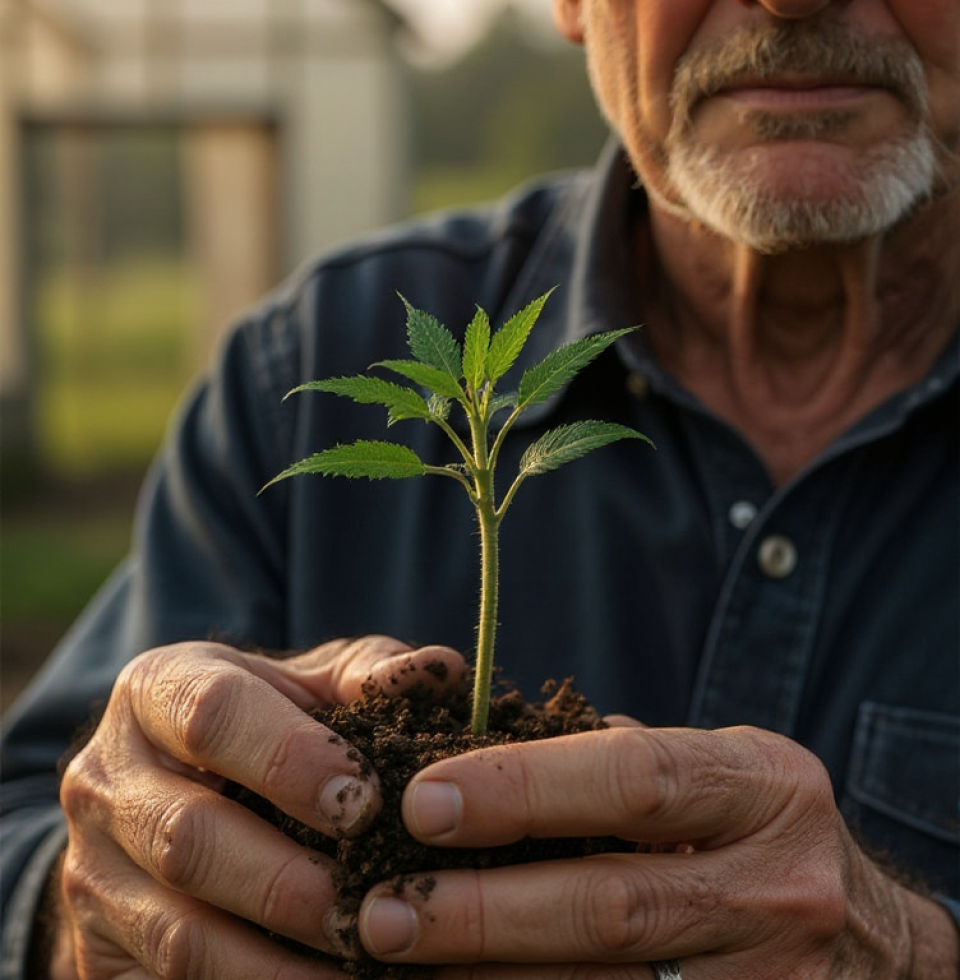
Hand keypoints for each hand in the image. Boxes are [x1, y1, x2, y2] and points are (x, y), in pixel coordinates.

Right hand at [53, 635, 463, 979]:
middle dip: (292, 881)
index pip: (213, 716)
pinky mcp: (99, 945)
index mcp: (159, 689)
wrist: (180, 783)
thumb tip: (443, 671)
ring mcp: (93, 869)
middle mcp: (109, 777)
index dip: (291, 760)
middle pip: (190, 838)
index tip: (367, 803)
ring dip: (279, 967)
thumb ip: (370, 675)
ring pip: (180, 933)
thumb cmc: (269, 720)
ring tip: (367, 969)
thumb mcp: (312, 683)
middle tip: (380, 905)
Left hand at [357, 725, 958, 978]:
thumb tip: (484, 755)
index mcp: (763, 788)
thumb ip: (620, 764)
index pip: (633, 781)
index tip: (424, 800)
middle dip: (484, 912)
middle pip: (612, 905)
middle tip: (381, 908)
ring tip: (397, 961)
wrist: (873, 942)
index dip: (522, 789)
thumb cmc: (759, 832)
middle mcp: (779, 887)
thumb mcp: (717, 772)